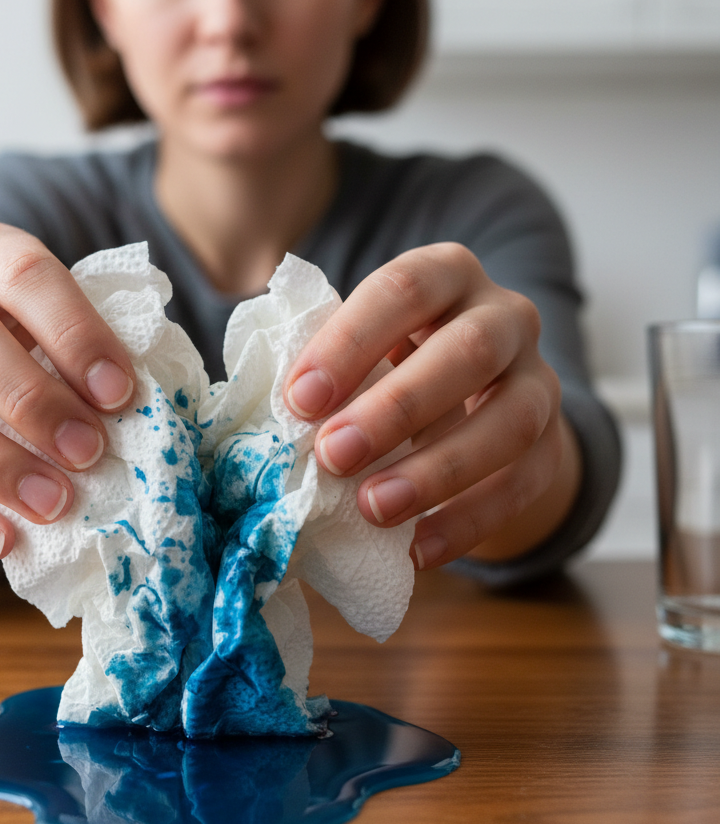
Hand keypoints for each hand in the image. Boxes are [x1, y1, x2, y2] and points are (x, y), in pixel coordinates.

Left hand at [283, 242, 580, 569]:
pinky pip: (525, 483)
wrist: (470, 397)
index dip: (350, 341)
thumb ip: (329, 369)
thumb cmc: (391, 364)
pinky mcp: (553, 443)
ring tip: (373, 508)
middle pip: (468, 351)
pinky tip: (418, 549)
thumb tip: (270, 422)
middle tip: (332, 455)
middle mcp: (505, 315)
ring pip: (510, 421)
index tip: (300, 399)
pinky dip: (469, 521)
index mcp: (446, 274)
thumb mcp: (363, 348)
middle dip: (397, 407)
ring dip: (438, 470)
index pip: (403, 288)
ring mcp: (539, 379)